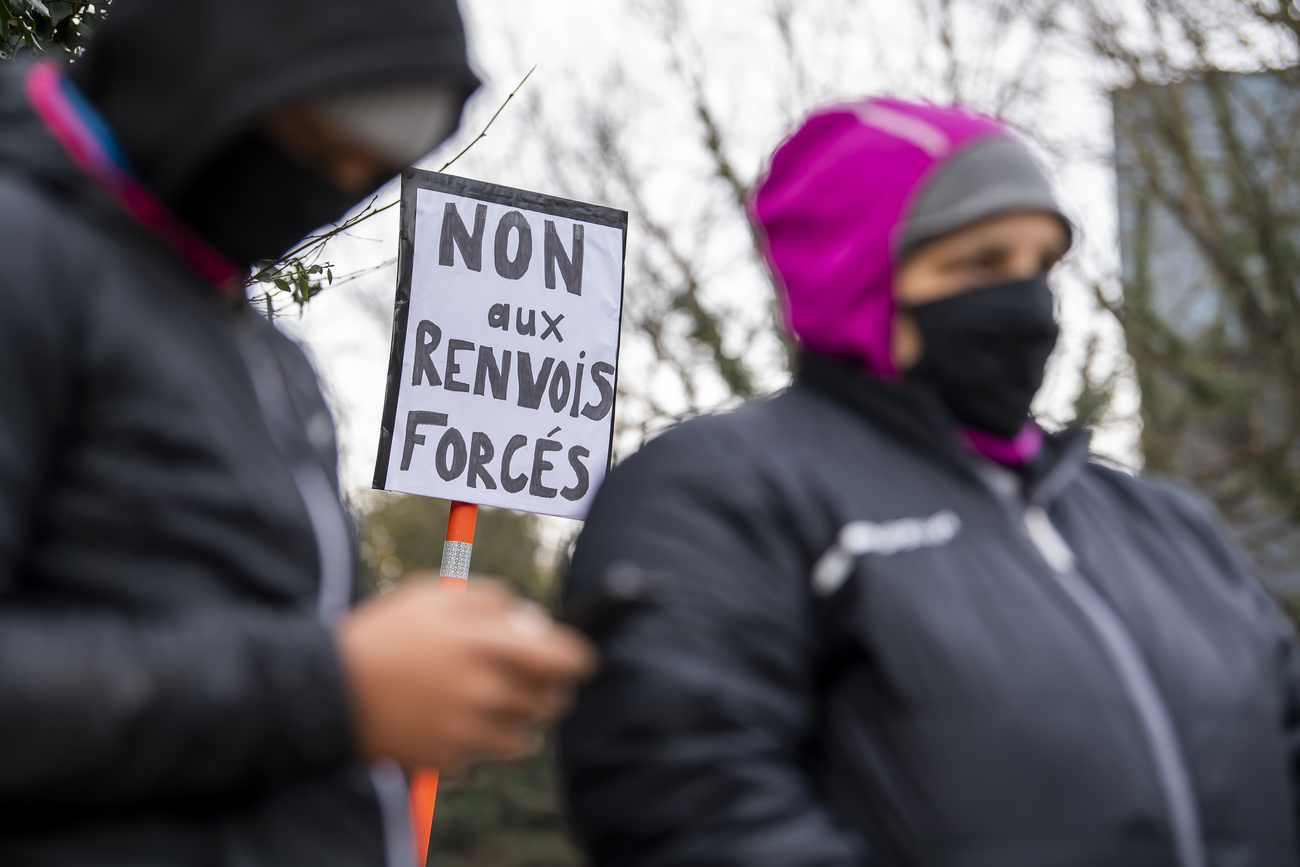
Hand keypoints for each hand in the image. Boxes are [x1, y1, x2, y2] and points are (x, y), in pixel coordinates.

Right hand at [335, 577, 594, 770]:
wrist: (327, 689)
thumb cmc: (384, 633)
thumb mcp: (435, 595)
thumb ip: (492, 600)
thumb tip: (533, 619)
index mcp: (484, 645)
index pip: (563, 661)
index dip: (576, 659)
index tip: (573, 660)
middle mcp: (483, 691)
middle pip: (552, 703)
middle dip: (546, 691)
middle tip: (525, 681)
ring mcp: (466, 731)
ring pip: (524, 739)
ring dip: (516, 723)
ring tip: (487, 704)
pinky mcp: (447, 761)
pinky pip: (482, 759)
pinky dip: (475, 746)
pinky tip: (450, 723)